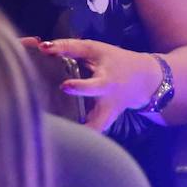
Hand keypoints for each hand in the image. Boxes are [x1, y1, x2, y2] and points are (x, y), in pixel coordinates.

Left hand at [40, 38, 163, 132]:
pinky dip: (81, 135)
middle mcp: (108, 104)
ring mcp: (107, 116)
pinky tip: (60, 137)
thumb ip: (69, 48)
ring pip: (96, 132)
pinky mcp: (104, 122)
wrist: (144, 79)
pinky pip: (92, 132)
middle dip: (85, 125)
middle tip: (62, 126)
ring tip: (58, 139)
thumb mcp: (94, 49)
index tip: (65, 86)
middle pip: (99, 120)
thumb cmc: (113, 60)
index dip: (80, 87)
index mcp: (107, 82)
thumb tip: (42, 48)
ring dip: (81, 137)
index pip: (95, 86)